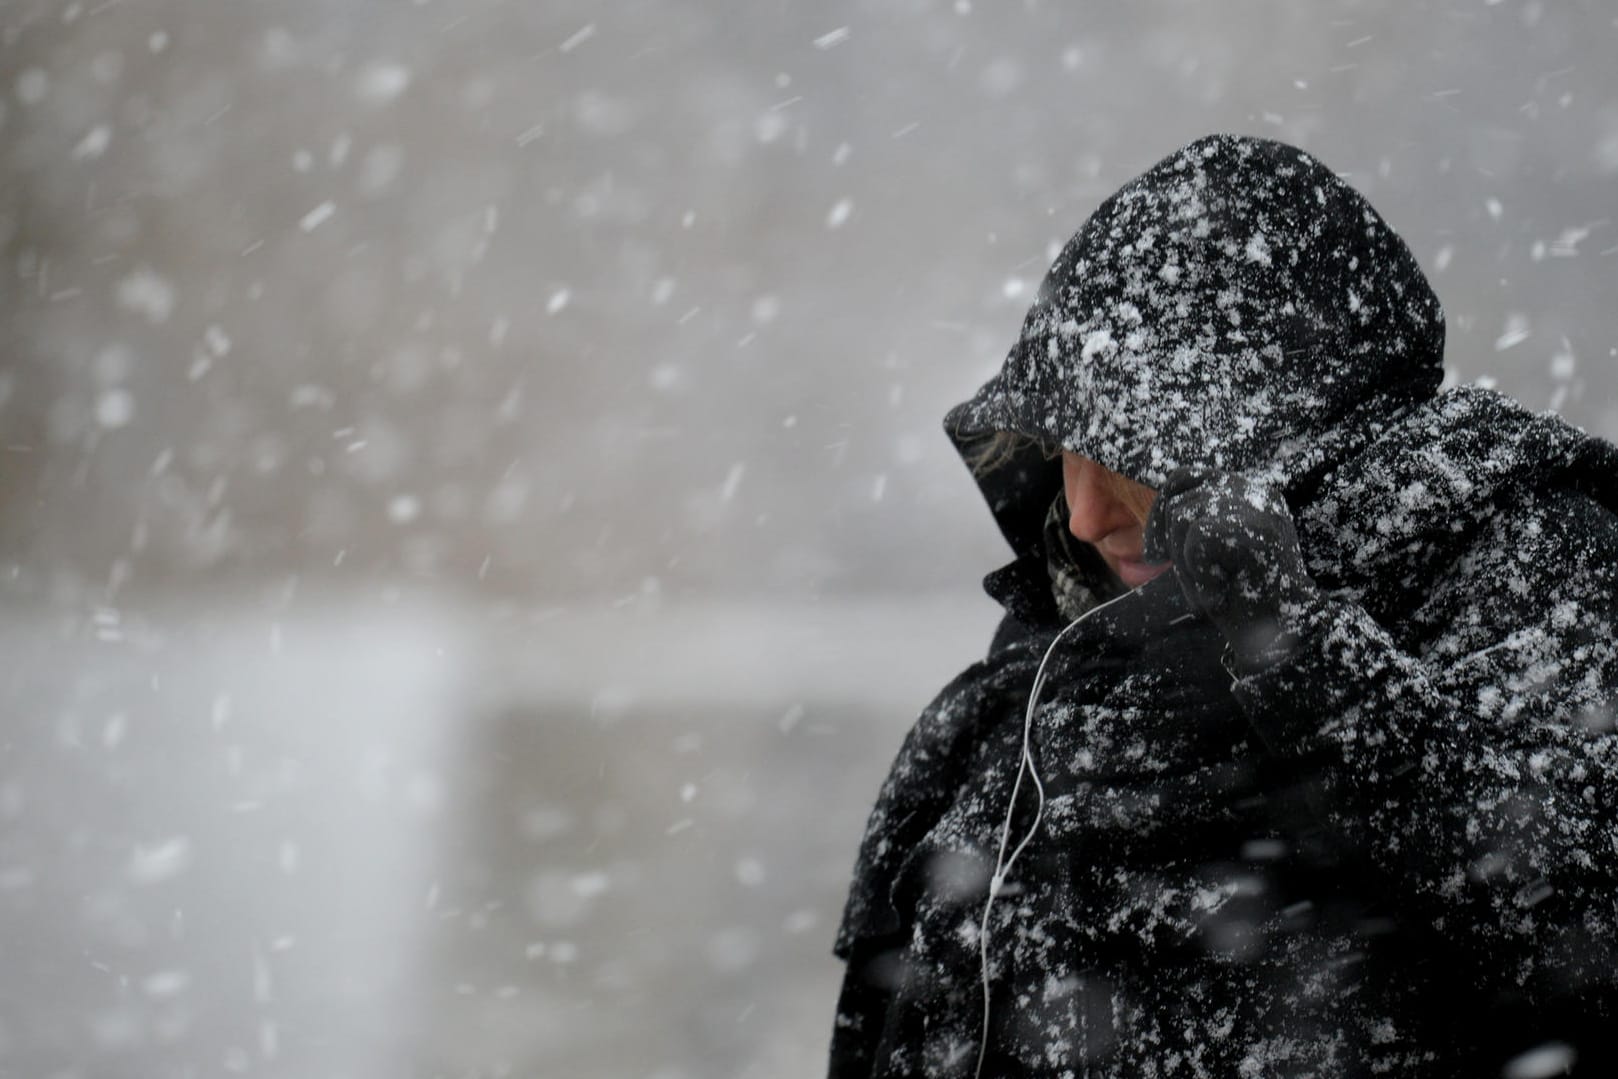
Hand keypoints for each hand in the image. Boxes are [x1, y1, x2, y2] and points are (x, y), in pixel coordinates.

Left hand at [1143, 469, 1317, 664]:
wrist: (1285, 634)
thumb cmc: (1245, 599)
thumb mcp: (1214, 553)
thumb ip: (1193, 525)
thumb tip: (1156, 518)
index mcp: (1249, 493)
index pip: (1185, 477)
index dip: (1159, 509)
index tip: (1154, 550)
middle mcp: (1256, 491)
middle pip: (1180, 498)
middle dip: (1169, 543)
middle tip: (1183, 579)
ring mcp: (1258, 505)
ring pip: (1183, 516)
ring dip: (1186, 563)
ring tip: (1212, 587)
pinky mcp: (1254, 525)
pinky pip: (1198, 538)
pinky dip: (1200, 573)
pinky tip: (1219, 592)